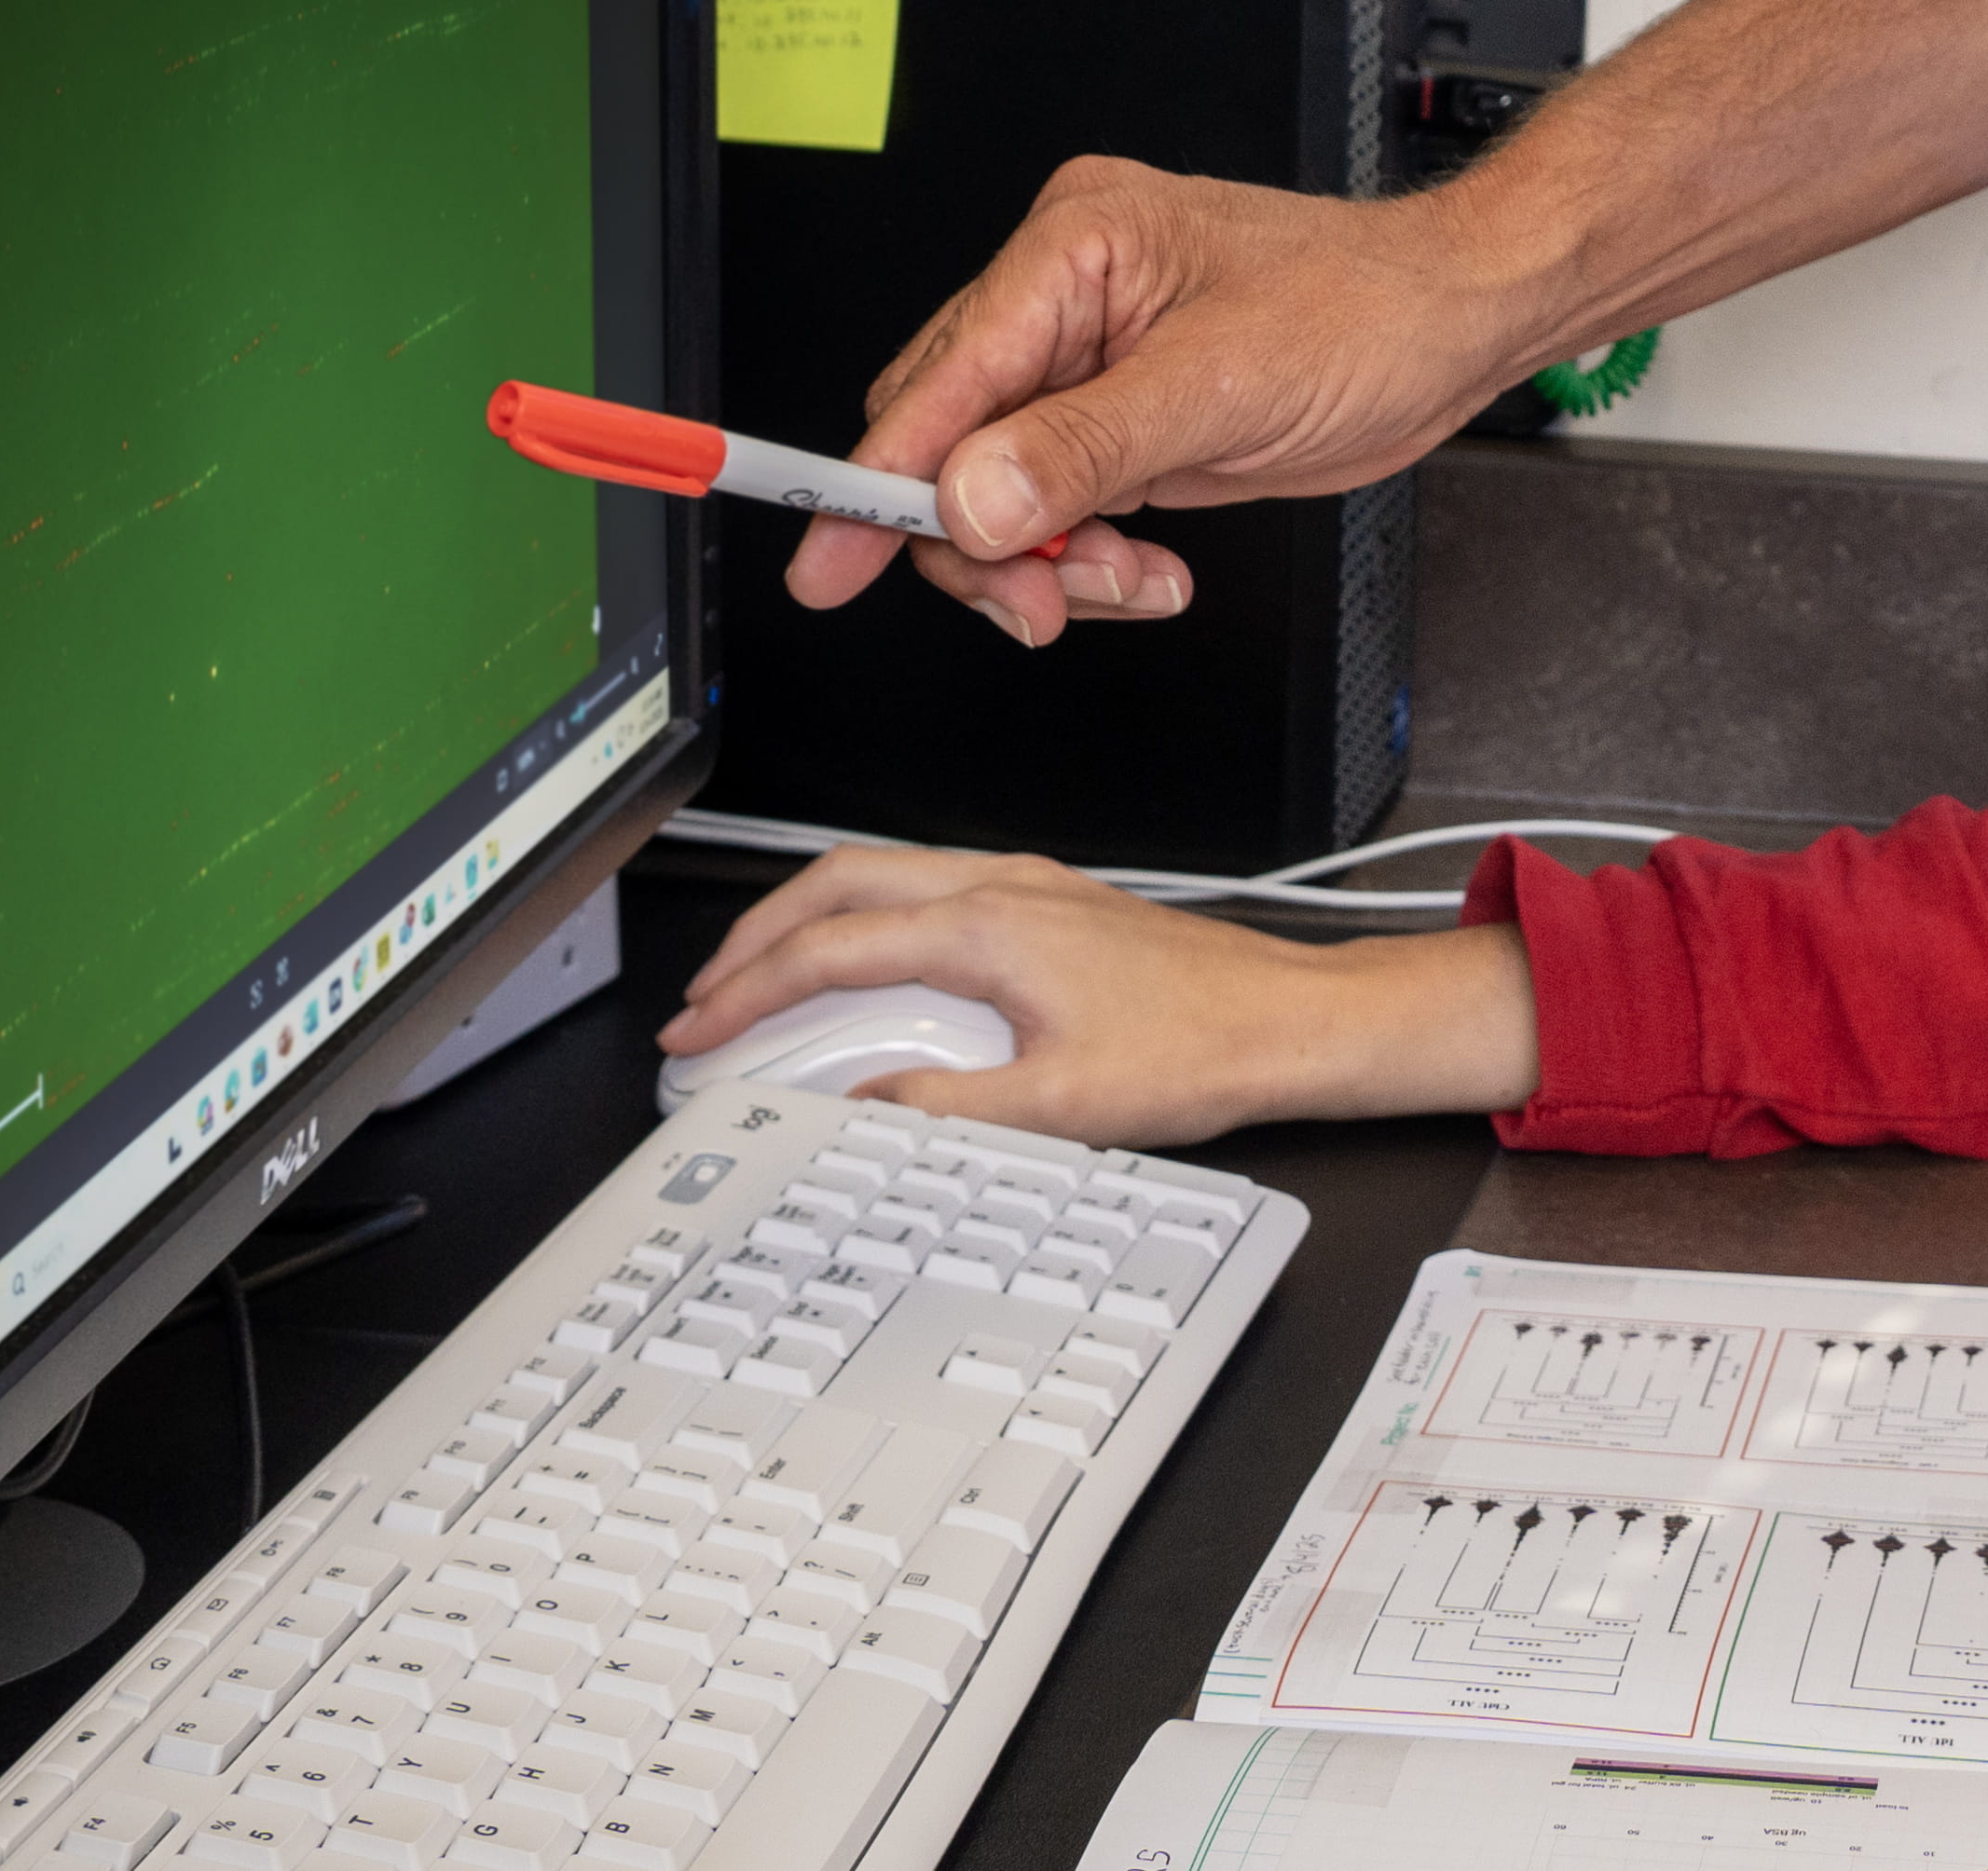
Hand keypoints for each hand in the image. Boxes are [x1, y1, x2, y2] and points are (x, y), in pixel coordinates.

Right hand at [659, 841, 1540, 1149]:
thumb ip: (946, 1108)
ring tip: (765, 985)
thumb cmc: (1204, 1049)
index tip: (697, 1030)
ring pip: (882, 876)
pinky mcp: (1049, 906)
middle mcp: (1003, 887)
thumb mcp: (1061, 1107)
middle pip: (838, 882)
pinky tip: (864, 973)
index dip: (749, 991)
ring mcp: (1027, 889)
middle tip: (707, 998)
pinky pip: (927, 892)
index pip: (832, 947)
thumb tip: (860, 1111)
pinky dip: (868, 924)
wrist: (1289, 1021)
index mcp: (991, 926)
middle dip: (756, 935)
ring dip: (811, 922)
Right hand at [786, 158, 1569, 643]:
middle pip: (947, 445)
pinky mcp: (1121, 415)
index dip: (873, 485)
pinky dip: (1090, 558)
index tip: (827, 566)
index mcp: (1073, 247)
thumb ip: (1083, 452)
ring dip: (1051, 562)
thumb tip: (971, 502)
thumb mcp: (1220, 389)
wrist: (1456, 324)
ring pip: (998, 492)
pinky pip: (1057, 506)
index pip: (936, 383)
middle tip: (1042, 601)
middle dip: (987, 541)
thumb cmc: (1370, 309)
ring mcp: (1091, 359)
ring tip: (1130, 580)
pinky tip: (1151, 568)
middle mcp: (1067, 296)